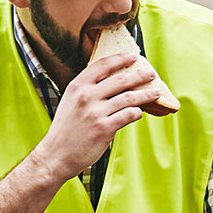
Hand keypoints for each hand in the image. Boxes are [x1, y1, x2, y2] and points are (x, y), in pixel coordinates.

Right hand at [31, 53, 162, 182]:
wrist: (56, 155)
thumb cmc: (66, 129)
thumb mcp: (71, 102)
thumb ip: (89, 90)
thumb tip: (115, 81)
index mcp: (77, 86)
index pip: (102, 65)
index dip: (120, 59)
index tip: (133, 56)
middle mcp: (86, 96)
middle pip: (120, 80)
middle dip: (140, 75)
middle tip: (151, 74)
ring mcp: (95, 112)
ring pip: (129, 98)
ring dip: (146, 94)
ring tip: (155, 93)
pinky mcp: (104, 128)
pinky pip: (128, 115)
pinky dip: (137, 113)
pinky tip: (139, 113)